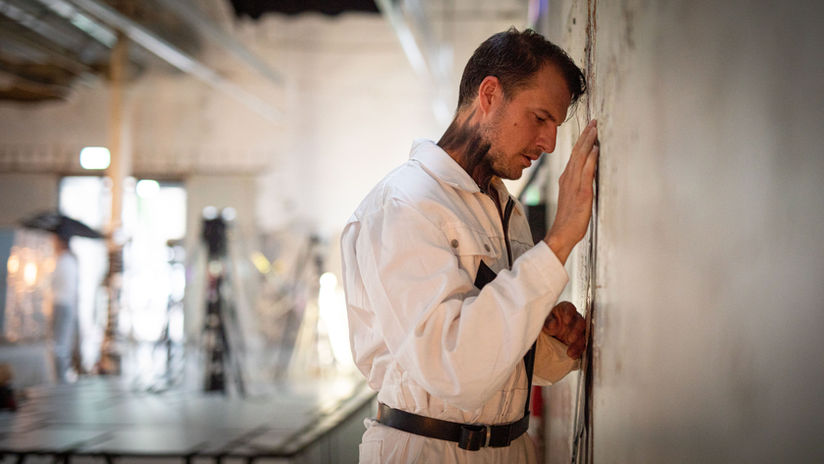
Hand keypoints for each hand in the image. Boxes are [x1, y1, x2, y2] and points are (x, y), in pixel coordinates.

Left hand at [543, 301, 586, 358]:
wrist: (548, 334)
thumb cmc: (547, 322)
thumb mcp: (544, 321)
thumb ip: (548, 321)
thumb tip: (553, 324)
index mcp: (565, 310)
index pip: (569, 308)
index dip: (569, 313)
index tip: (566, 320)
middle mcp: (574, 319)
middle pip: (580, 322)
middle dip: (576, 331)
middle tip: (570, 339)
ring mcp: (577, 330)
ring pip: (582, 336)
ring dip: (577, 344)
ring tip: (569, 352)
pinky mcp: (578, 340)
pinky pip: (581, 346)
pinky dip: (577, 352)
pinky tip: (572, 356)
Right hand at [544, 119, 598, 263]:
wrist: (562, 234)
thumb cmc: (568, 220)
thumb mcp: (572, 197)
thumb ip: (576, 184)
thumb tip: (585, 174)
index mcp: (566, 179)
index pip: (574, 155)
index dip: (581, 141)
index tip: (589, 129)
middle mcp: (569, 178)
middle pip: (577, 152)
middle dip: (585, 136)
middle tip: (593, 122)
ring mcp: (574, 185)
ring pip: (581, 158)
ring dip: (588, 142)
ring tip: (594, 129)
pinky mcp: (582, 193)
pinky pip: (586, 172)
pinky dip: (590, 159)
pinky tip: (595, 148)